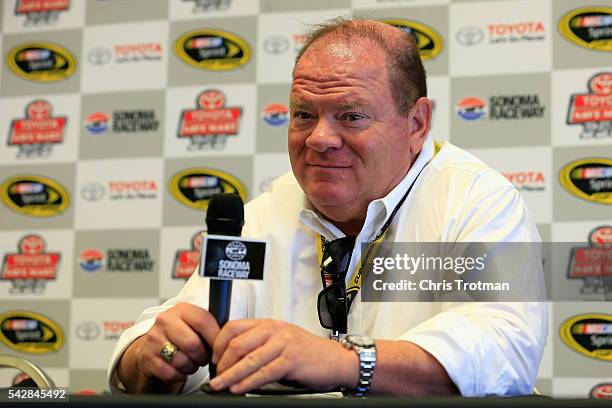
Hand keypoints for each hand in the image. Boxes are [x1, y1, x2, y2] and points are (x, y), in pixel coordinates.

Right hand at [118, 303, 219, 390]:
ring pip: (182, 360)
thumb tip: (229, 339)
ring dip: (192, 367)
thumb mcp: (193, 326)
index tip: (220, 348)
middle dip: (203, 356)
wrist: (151, 349)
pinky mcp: (147, 357)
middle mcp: (165, 320)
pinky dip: (180, 375)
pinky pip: (171, 373)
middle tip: (204, 358)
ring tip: (191, 363)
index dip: (215, 338)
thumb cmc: (180, 337)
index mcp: (181, 309)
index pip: (203, 321)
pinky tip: (180, 369)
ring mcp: (153, 339)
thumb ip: (209, 328)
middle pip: (193, 344)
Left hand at [209, 319, 357, 393]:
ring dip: (230, 375)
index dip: (218, 344)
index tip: (213, 359)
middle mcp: (274, 331)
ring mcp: (283, 344)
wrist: (336, 359)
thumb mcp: (281, 341)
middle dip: (221, 363)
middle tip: (216, 376)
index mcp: (268, 324)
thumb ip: (259, 344)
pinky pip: (263, 372)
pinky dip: (248, 382)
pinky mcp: (291, 360)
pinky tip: (239, 388)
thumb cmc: (308, 352)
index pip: (233, 327)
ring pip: (248, 359)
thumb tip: (233, 358)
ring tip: (220, 385)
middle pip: (237, 343)